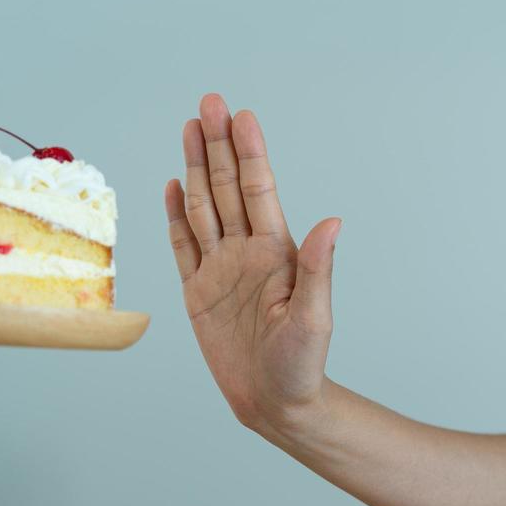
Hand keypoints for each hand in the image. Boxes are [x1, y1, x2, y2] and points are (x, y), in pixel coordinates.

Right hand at [164, 94, 341, 432]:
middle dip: (216, 145)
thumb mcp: (314, 317)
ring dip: (194, 168)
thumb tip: (333, 221)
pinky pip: (183, 247)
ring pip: (202, 208)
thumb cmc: (302, 364)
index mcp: (276, 253)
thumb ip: (319, 269)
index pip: (258, 191)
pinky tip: (172, 186)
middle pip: (225, 188)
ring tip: (189, 127)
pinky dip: (176, 216)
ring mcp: (221, 270)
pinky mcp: (198, 293)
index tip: (242, 115)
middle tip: (209, 102)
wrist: (275, 403)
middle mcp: (247, 253)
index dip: (248, 153)